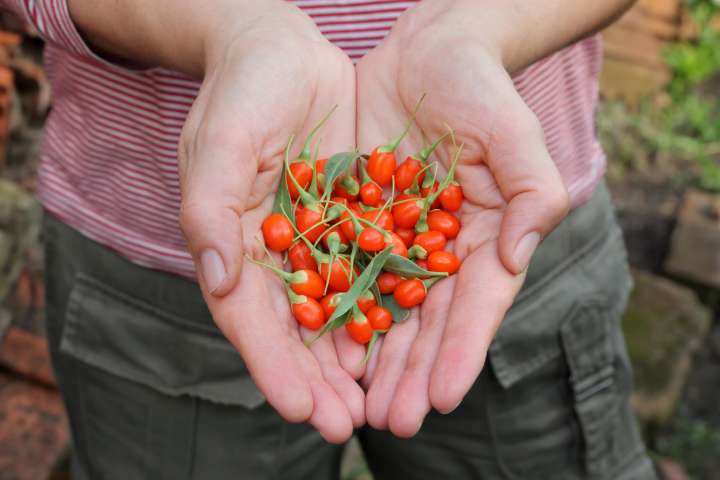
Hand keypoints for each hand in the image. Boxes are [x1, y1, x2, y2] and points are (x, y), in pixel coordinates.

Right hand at [177, 2, 363, 442]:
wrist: (283, 51)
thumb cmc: (241, 93)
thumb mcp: (219, 144)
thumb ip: (210, 211)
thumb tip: (218, 281)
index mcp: (234, 245)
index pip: (249, 319)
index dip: (272, 365)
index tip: (297, 409)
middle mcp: (276, 254)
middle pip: (295, 330)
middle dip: (318, 381)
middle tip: (344, 426)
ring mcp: (318, 241)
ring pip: (337, 312)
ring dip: (357, 361)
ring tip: (380, 406)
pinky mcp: (354, 220)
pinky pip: (373, 271)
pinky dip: (386, 310)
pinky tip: (405, 344)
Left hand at [357, 0, 569, 436]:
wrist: (425, 53)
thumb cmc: (479, 88)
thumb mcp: (514, 133)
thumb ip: (532, 192)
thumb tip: (518, 254)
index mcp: (484, 239)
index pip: (477, 307)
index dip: (462, 353)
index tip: (444, 397)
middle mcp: (441, 252)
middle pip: (428, 324)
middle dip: (412, 373)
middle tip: (393, 422)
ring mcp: (397, 241)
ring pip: (384, 311)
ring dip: (373, 361)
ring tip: (358, 406)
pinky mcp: (357, 222)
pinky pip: (344, 273)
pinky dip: (335, 312)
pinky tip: (323, 350)